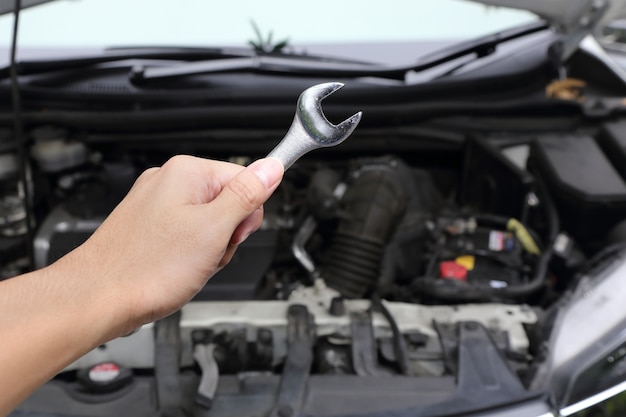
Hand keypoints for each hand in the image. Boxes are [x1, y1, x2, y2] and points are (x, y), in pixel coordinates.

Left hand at [53, 155, 283, 333]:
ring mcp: (156, 205)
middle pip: (228, 203)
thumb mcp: (214, 229)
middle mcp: (169, 182)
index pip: (246, 179)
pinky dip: (190, 255)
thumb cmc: (148, 267)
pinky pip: (188, 236)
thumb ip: (247, 195)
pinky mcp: (149, 227)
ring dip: (209, 249)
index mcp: (187, 172)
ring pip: (209, 224)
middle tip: (206, 253)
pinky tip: (177, 268)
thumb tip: (272, 167)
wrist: (99, 298)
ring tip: (188, 264)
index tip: (232, 234)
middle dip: (226, 235)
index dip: (247, 214)